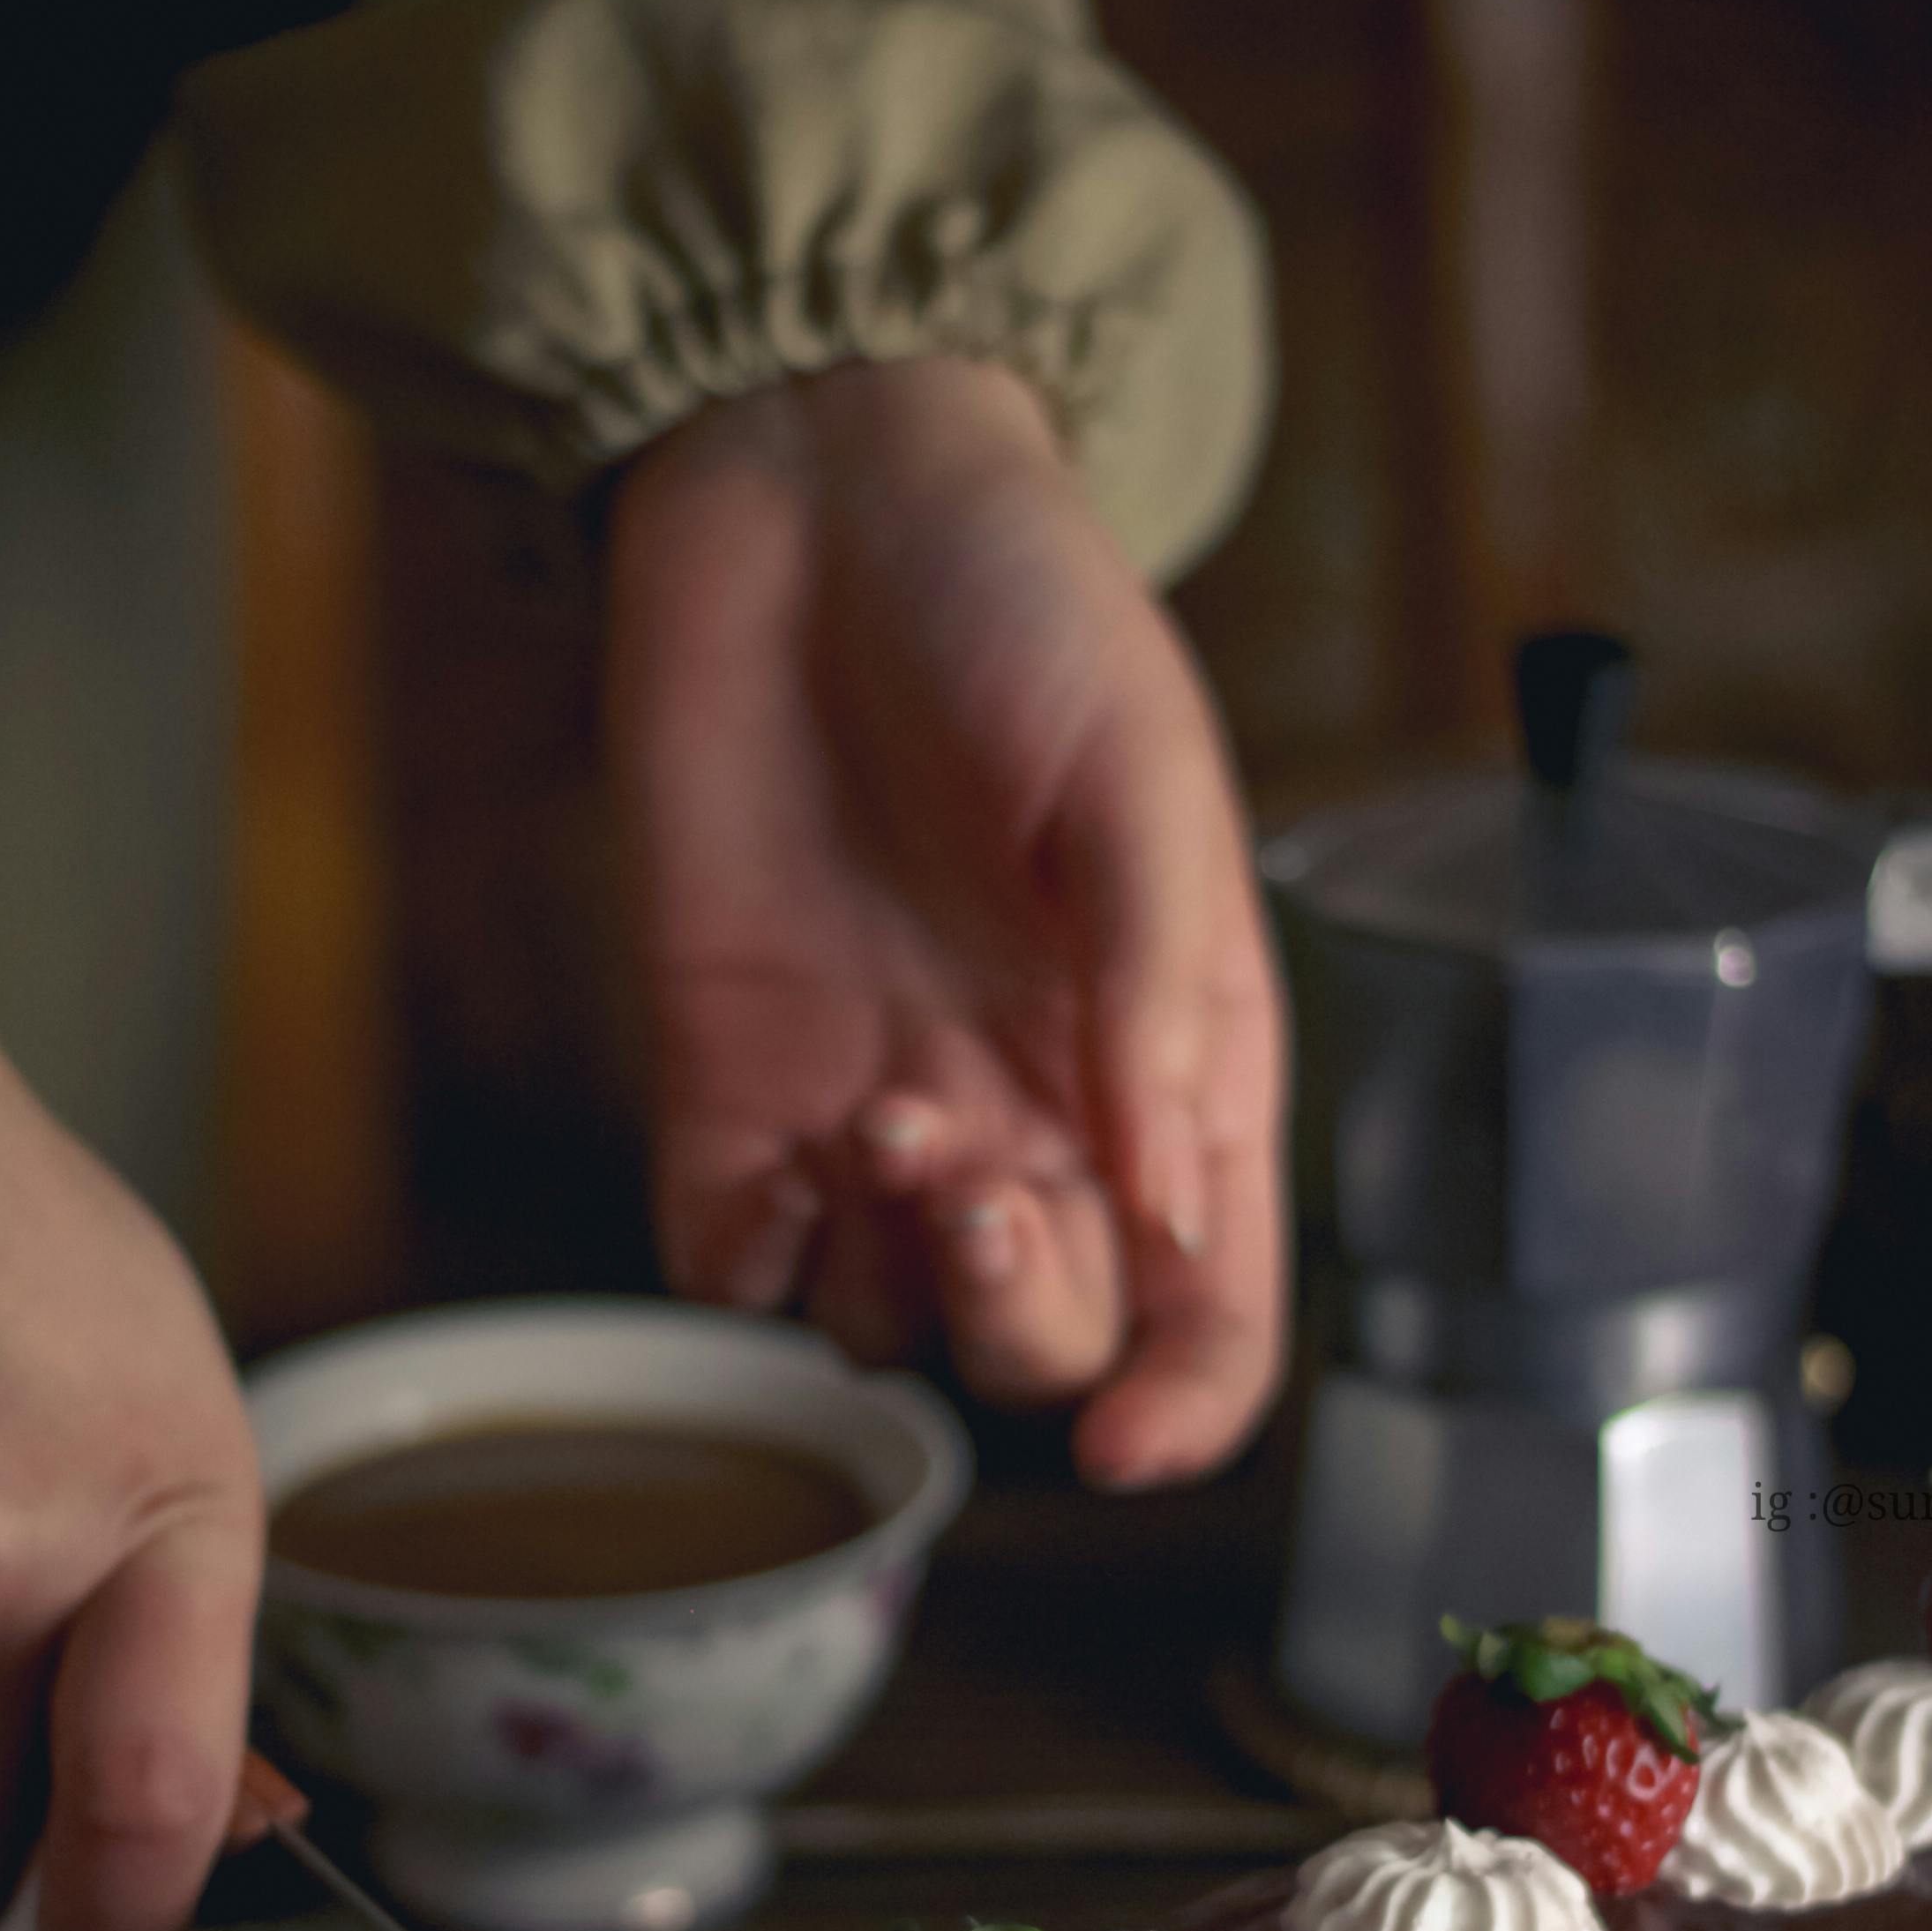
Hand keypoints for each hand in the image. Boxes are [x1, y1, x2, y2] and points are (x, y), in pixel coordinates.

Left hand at [606, 356, 1284, 1485]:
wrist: (813, 486)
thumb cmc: (1018, 606)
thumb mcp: (1140, 774)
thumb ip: (1159, 989)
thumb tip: (1172, 1201)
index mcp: (1171, 1062)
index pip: (1205, 1310)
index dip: (1181, 1408)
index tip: (1123, 1444)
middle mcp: (1034, 1113)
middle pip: (1046, 1341)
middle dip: (1025, 1312)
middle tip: (978, 1168)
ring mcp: (876, 1108)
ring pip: (890, 1324)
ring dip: (893, 1275)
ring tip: (884, 1114)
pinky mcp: (726, 1080)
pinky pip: (734, 1261)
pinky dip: (750, 1263)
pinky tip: (773, 1158)